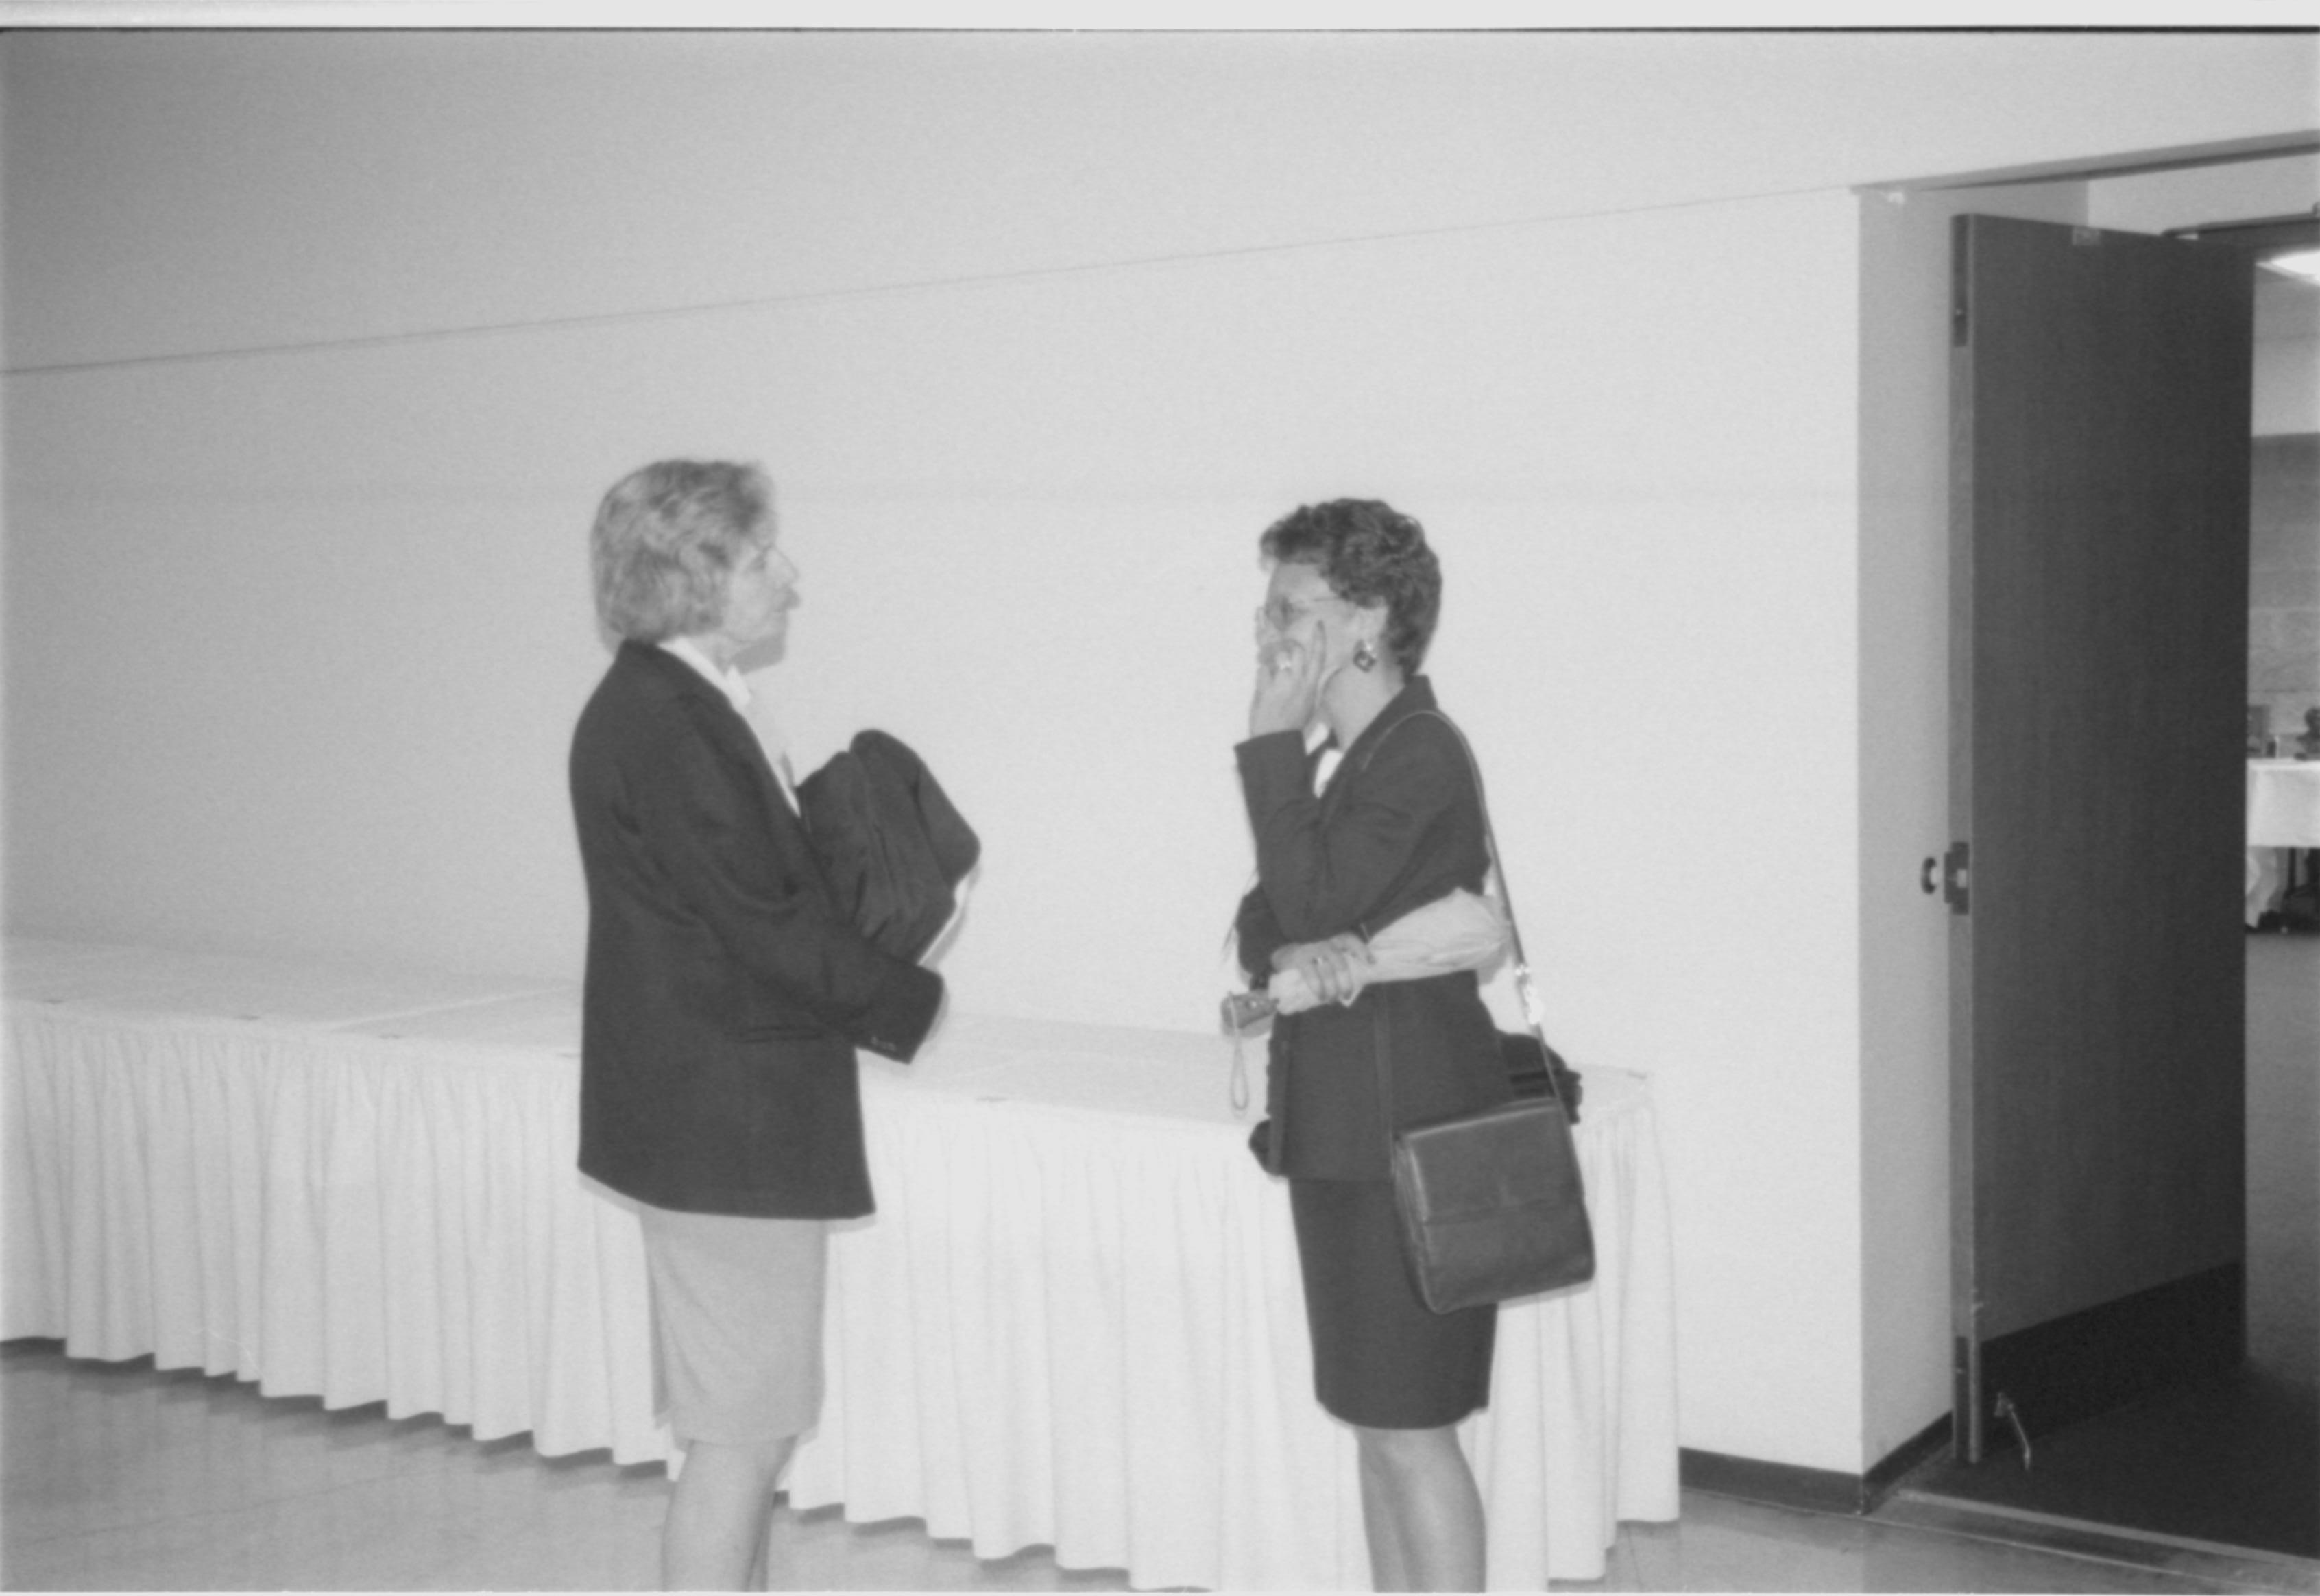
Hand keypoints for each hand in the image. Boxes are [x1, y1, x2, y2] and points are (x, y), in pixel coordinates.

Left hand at [1250, 619, 1329, 737]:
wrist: (1275, 739)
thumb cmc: (1293, 723)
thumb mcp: (1311, 704)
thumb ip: (1316, 684)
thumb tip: (1326, 669)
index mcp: (1311, 686)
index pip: (1318, 657)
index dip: (1319, 639)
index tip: (1318, 625)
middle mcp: (1298, 682)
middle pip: (1296, 651)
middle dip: (1289, 649)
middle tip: (1284, 657)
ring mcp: (1281, 684)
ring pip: (1277, 658)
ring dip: (1273, 663)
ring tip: (1272, 678)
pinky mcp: (1265, 687)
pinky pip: (1262, 670)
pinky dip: (1262, 675)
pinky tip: (1264, 687)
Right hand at [1271, 932, 1370, 1006]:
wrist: (1282, 952)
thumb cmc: (1311, 955)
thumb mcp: (1326, 952)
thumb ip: (1340, 958)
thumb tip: (1358, 978)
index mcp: (1333, 938)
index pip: (1350, 940)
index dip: (1362, 950)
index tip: (1371, 962)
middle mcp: (1324, 941)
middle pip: (1340, 963)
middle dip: (1345, 982)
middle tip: (1346, 994)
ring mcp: (1311, 949)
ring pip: (1328, 971)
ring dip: (1332, 989)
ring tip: (1332, 999)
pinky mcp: (1299, 958)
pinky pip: (1312, 975)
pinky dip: (1319, 988)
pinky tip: (1321, 996)